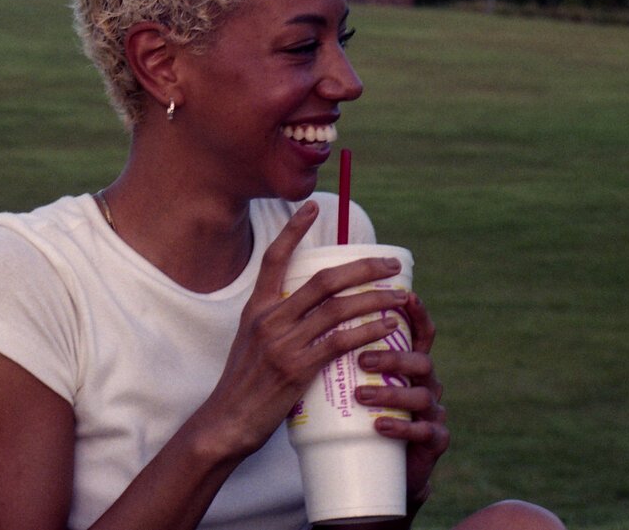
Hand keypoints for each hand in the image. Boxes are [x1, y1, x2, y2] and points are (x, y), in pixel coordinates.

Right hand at [193, 201, 410, 459]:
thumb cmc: (244, 386)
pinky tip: (387, 326)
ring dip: (375, 298)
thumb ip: (278, 324)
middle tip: (392, 264)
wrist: (227, 421)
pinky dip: (368, 330)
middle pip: (324, 280)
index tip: (311, 207)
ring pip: (338, 308)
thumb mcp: (251, 343)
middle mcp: (269, 319)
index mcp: (257, 309)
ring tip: (400, 296)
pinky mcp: (297, 368)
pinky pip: (340, 341)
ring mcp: (283, 343)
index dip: (293, 230)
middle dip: (363, 267)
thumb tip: (313, 311)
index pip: (274, 258)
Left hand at [354, 292, 447, 508]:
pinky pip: (425, 432)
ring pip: (422, 396)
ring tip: (360, 396)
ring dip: (391, 394)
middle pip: (421, 360)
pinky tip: (380, 426)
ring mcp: (433, 411)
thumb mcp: (353, 380)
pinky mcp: (434, 441)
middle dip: (393, 357)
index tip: (405, 295)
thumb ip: (339, 354)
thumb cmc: (361, 416)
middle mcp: (426, 383)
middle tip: (362, 359)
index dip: (417, 313)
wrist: (378, 467)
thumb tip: (299, 321)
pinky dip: (402, 428)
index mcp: (409, 362)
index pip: (419, 332)